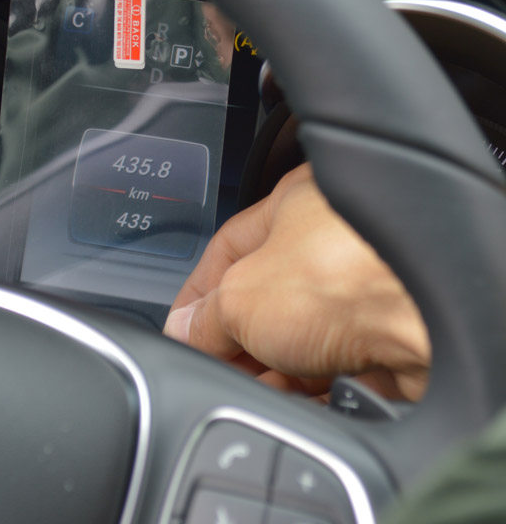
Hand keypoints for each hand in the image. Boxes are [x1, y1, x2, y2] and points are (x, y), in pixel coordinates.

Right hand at [163, 164, 429, 399]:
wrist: (428, 322)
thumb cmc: (346, 274)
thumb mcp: (240, 297)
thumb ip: (205, 317)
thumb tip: (187, 331)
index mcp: (292, 208)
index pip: (228, 250)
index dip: (197, 293)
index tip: (181, 329)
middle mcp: (330, 247)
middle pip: (266, 300)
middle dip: (236, 340)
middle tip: (215, 368)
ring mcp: (361, 295)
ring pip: (303, 339)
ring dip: (273, 371)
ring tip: (254, 392)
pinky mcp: (388, 342)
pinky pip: (338, 369)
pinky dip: (312, 390)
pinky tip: (297, 402)